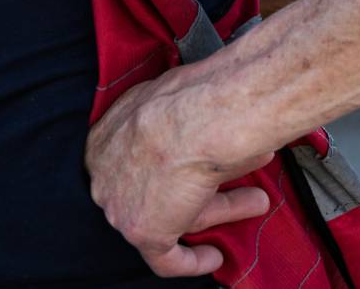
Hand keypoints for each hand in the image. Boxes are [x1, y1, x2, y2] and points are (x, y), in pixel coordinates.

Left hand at [85, 73, 272, 277]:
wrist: (194, 117)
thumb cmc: (193, 98)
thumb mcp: (178, 98)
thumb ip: (183, 116)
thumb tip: (212, 116)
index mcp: (107, 136)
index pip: (136, 158)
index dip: (168, 165)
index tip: (192, 167)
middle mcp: (105, 172)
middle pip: (154, 187)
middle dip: (196, 185)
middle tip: (225, 180)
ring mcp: (119, 205)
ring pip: (170, 214)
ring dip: (217, 209)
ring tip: (254, 202)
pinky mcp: (141, 232)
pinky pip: (166, 259)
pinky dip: (191, 261)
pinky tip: (213, 257)